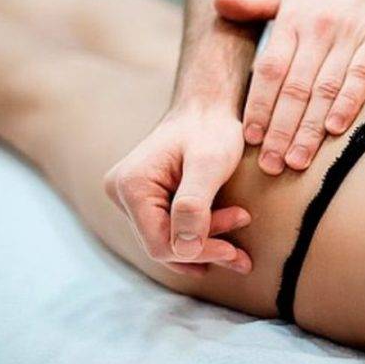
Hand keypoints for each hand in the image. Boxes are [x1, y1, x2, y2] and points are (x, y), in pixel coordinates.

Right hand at [104, 105, 250, 275]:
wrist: (208, 107)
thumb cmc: (211, 129)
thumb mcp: (210, 164)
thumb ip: (195, 205)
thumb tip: (185, 250)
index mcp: (131, 185)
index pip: (159, 243)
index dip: (198, 252)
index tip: (233, 250)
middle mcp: (121, 192)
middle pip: (162, 244)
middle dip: (205, 250)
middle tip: (242, 256)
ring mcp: (130, 196)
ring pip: (167, 240)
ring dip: (204, 249)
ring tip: (238, 255)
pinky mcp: (145, 198)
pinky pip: (169, 229)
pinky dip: (197, 238)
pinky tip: (222, 245)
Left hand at [214, 0, 364, 174]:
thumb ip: (253, 4)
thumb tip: (216, 2)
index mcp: (293, 19)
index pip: (270, 69)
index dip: (258, 105)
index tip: (249, 139)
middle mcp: (318, 27)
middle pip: (295, 86)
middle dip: (280, 129)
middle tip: (270, 166)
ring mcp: (351, 33)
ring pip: (325, 87)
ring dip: (310, 128)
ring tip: (297, 161)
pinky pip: (363, 74)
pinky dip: (348, 102)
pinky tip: (335, 130)